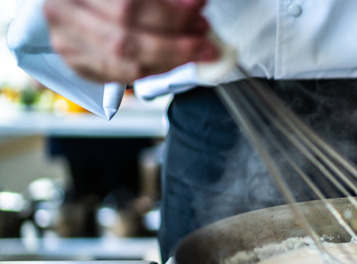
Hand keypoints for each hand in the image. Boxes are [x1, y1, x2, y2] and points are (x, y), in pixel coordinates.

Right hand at [43, 0, 218, 82]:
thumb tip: (194, 8)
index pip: (129, 7)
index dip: (171, 15)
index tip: (199, 13)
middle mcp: (64, 14)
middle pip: (126, 41)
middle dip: (175, 46)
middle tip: (204, 42)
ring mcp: (67, 43)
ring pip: (125, 64)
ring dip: (170, 62)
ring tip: (195, 52)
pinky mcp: (77, 64)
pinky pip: (121, 77)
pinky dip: (153, 71)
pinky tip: (172, 61)